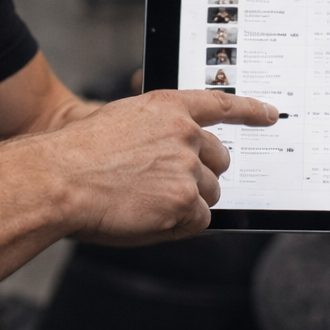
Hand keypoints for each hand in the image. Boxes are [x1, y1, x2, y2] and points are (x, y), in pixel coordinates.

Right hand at [40, 89, 277, 244]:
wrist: (58, 179)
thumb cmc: (78, 155)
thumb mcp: (122, 123)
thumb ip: (158, 131)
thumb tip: (184, 152)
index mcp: (169, 107)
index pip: (223, 104)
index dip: (251, 111)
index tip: (271, 115)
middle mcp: (186, 133)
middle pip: (220, 160)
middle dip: (202, 174)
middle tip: (167, 185)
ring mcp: (188, 168)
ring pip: (209, 194)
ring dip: (187, 202)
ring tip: (145, 202)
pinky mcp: (185, 202)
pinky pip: (199, 221)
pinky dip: (179, 225)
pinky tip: (147, 217)